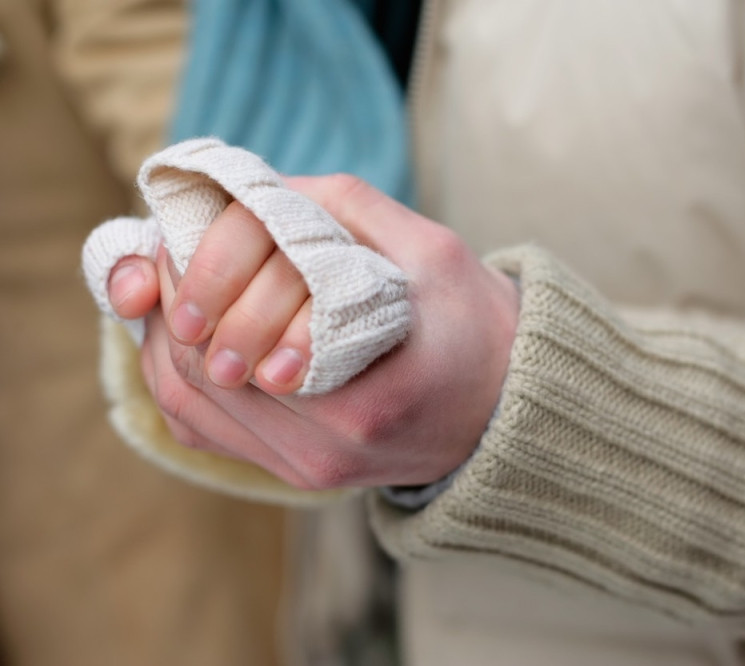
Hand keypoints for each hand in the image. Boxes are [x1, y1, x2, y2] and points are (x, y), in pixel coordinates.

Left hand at [107, 175, 519, 487]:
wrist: (509, 408)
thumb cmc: (474, 324)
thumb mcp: (429, 249)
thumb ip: (337, 211)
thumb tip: (241, 193)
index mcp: (363, 400)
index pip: (233, 330)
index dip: (199, 269)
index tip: (200, 227)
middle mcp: (324, 448)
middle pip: (195, 367)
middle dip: (174, 296)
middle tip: (181, 249)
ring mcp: (305, 469)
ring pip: (185, 401)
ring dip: (168, 332)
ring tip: (182, 281)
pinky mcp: (294, 472)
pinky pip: (203, 427)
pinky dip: (178, 371)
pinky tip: (194, 330)